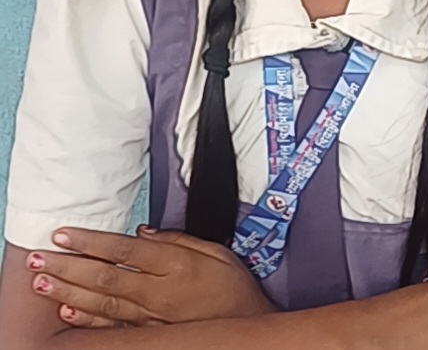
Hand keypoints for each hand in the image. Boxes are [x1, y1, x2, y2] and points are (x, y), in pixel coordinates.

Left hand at [26, 225, 274, 328]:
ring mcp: (152, 318)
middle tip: (39, 257)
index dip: (90, 241)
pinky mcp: (150, 335)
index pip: (123, 250)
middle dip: (68, 266)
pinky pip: (113, 329)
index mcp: (174, 265)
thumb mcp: (215, 251)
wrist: (248, 326)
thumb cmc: (233, 287)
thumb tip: (143, 232)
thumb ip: (178, 239)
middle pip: (105, 277)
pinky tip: (67, 315)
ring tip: (42, 283)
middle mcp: (159, 292)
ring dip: (69, 293)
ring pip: (102, 304)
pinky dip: (88, 323)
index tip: (64, 233)